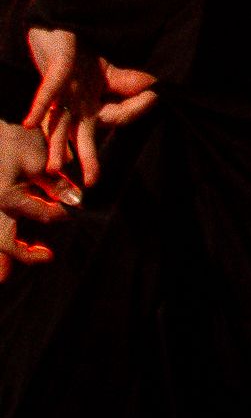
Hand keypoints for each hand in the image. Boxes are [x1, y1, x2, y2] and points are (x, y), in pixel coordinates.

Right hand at [0, 121, 83, 282]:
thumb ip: (56, 184)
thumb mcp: (39, 161)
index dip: (60, 214)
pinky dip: (2, 238)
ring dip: (1, 258)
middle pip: (4, 242)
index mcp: (8, 197)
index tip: (71, 210)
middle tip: (45, 257)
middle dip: (22, 254)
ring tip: (5, 276)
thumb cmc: (14, 141)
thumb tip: (76, 202)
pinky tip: (6, 249)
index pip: (43, 214)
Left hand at [24, 27, 157, 186]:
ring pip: (59, 122)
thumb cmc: (79, 52)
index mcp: (87, 104)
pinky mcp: (55, 72)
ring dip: (56, 144)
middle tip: (89, 183)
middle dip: (85, 158)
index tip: (144, 109)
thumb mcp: (110, 70)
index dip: (128, 116)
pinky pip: (47, 92)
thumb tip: (156, 92)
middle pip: (79, 134)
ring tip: (54, 168)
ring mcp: (62, 89)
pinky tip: (28, 123)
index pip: (108, 121)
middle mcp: (73, 102)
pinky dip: (39, 107)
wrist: (56, 28)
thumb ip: (129, 84)